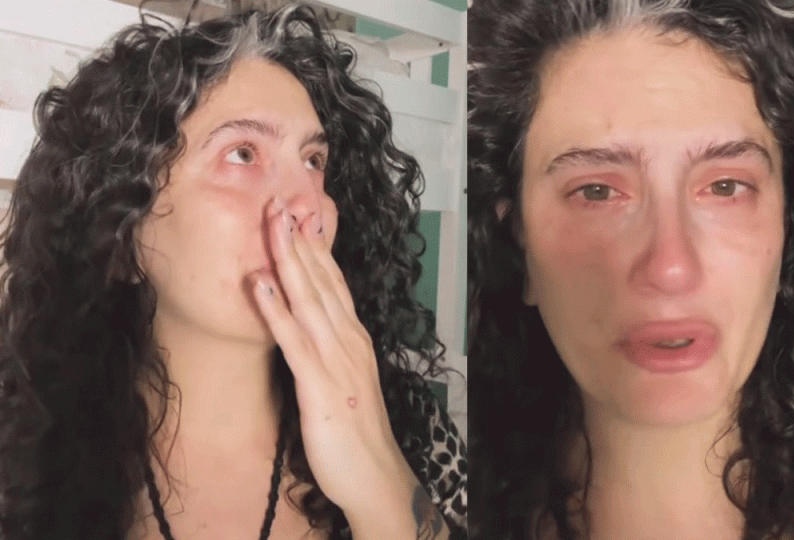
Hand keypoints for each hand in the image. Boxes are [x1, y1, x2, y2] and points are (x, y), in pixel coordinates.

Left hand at [249, 197, 441, 537]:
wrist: (376, 476)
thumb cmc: (356, 430)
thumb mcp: (346, 378)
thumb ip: (329, 347)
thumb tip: (306, 321)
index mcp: (353, 337)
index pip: (333, 281)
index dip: (314, 245)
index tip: (296, 210)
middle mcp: (349, 340)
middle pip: (322, 280)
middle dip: (299, 238)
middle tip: (280, 198)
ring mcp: (337, 361)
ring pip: (310, 300)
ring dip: (288, 260)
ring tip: (271, 222)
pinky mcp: (320, 387)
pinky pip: (295, 342)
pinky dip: (277, 310)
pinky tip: (260, 285)